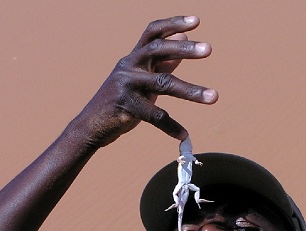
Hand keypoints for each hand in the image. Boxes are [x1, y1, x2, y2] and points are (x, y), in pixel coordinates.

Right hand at [74, 16, 217, 148]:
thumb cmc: (120, 102)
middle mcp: (128, 66)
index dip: (173, 24)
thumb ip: (161, 63)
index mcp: (133, 58)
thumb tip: (183, 42)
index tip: (196, 21)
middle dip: (185, 49)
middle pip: (158, 50)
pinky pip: (155, 116)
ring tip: (214, 97)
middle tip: (209, 49)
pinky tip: (184, 135)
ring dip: (191, 91)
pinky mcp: (126, 107)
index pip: (153, 33)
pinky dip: (171, 126)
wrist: (90, 126)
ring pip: (163, 84)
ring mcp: (126, 86)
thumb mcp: (140, 80)